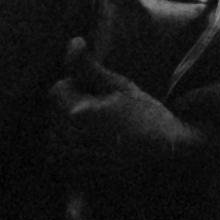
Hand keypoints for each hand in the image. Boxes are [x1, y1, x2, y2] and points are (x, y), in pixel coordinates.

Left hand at [48, 38, 207, 185]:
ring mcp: (73, 160)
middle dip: (70, 107)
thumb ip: (89, 67)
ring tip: (95, 129)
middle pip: (53, 113)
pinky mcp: (78, 177)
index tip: (94, 92)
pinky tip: (91, 147)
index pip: (57, 89)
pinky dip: (68, 152)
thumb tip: (73, 41)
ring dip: (66, 129)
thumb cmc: (148, 118)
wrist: (167, 156)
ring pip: (53, 136)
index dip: (74, 86)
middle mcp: (70, 137)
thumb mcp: (120, 87)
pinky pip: (58, 159)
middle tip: (100, 111)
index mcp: (77, 112)